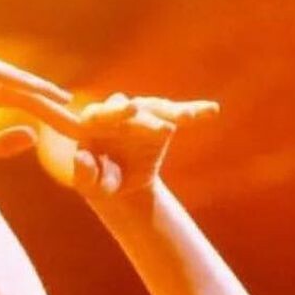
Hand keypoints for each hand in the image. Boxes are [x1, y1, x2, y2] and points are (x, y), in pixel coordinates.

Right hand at [0, 52, 77, 169]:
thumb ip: (4, 142)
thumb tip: (33, 136)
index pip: (1, 103)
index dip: (29, 111)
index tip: (53, 121)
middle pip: (12, 92)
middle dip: (40, 101)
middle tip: (67, 107)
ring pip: (14, 83)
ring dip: (40, 92)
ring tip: (65, 100)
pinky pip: (11, 78)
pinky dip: (32, 86)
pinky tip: (52, 95)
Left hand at [30, 91, 219, 198]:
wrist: (121, 185)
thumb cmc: (99, 182)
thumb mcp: (90, 185)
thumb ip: (85, 174)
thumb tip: (83, 159)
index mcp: (94, 122)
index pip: (103, 113)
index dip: (116, 111)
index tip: (131, 110)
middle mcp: (118, 112)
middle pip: (133, 110)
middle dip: (148, 118)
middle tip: (165, 126)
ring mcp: (141, 114)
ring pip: (157, 110)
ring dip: (173, 113)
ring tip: (188, 117)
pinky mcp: (160, 121)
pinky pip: (178, 116)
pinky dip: (194, 113)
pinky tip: (212, 110)